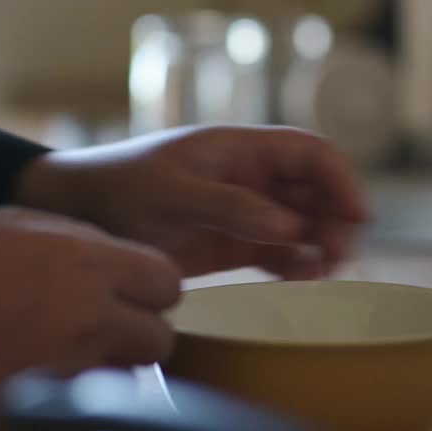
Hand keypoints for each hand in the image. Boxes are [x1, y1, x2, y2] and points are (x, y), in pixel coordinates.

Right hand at [0, 206, 180, 430]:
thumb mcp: (19, 221)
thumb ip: (81, 241)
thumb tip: (115, 259)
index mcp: (92, 264)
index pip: (168, 284)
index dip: (148, 291)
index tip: (129, 296)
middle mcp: (93, 318)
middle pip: (157, 340)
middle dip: (133, 336)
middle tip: (97, 332)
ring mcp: (70, 371)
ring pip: (127, 385)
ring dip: (105, 375)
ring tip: (63, 361)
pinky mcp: (42, 418)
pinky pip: (84, 428)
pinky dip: (68, 416)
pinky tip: (39, 394)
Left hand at [13, 126, 368, 278]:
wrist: (73, 213)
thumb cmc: (118, 187)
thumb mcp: (171, 194)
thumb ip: (230, 207)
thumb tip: (289, 227)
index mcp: (240, 148)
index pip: (310, 154)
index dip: (341, 179)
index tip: (358, 213)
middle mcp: (250, 177)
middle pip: (316, 192)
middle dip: (337, 219)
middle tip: (339, 254)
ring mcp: (242, 213)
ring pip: (303, 225)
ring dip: (322, 245)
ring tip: (325, 272)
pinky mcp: (230, 247)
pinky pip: (279, 254)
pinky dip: (298, 266)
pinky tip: (305, 282)